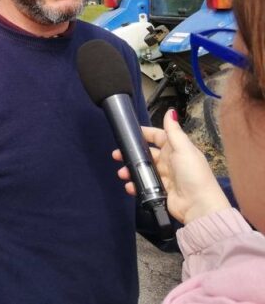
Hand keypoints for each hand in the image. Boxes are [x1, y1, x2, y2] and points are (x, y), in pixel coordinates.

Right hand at [112, 109, 230, 224]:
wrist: (198, 206)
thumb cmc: (192, 174)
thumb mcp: (184, 149)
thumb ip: (174, 131)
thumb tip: (170, 110)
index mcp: (176, 149)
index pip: (157, 136)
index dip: (144, 134)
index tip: (128, 133)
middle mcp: (169, 161)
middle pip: (146, 154)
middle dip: (132, 153)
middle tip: (117, 155)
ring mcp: (164, 177)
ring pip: (142, 170)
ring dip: (131, 170)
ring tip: (122, 173)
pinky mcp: (160, 191)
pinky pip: (144, 185)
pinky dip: (135, 185)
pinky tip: (130, 186)